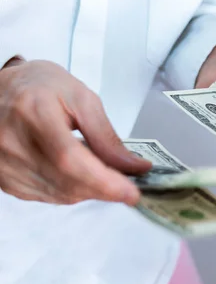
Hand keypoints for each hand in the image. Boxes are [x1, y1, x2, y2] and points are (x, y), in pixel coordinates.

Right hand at [0, 58, 150, 204]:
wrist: (1, 88)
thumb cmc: (40, 87)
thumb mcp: (81, 98)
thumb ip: (106, 136)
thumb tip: (134, 166)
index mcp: (34, 113)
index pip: (70, 159)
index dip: (103, 181)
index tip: (130, 193)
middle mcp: (13, 141)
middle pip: (67, 182)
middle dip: (104, 188)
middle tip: (127, 183)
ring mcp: (4, 163)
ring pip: (58, 194)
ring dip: (88, 190)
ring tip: (100, 173)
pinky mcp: (3, 178)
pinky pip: (45, 197)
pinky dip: (69, 191)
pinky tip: (77, 175)